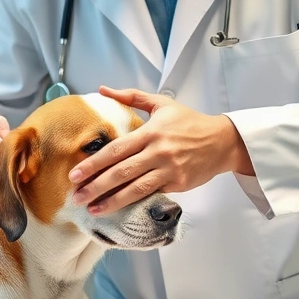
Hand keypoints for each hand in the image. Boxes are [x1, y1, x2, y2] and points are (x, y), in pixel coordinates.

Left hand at [69, 87, 252, 212]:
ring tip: (92, 209)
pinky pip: (151, 194)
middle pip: (121, 172)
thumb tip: (102, 89)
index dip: (94, 163)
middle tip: (76, 196)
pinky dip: (133, 203)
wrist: (222, 141)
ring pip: (135, 188)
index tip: (75, 173)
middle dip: (96, 186)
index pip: (116, 149)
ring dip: (111, 201)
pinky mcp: (177, 184)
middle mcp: (158, 151)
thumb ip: (131, 97)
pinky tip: (117, 209)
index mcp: (150, 131)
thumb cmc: (189, 122)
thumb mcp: (161, 104)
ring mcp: (168, 170)